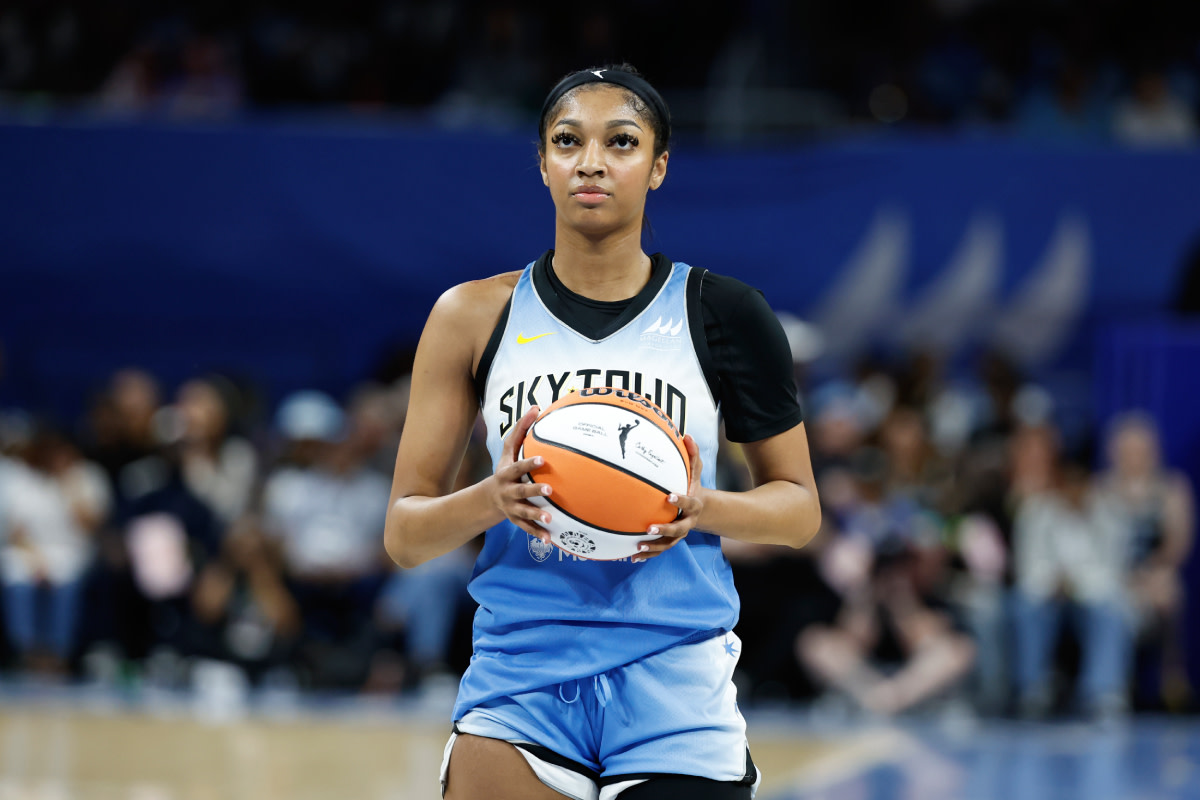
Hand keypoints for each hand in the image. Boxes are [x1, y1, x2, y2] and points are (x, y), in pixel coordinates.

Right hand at [488, 406, 553, 540]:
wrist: (488, 498)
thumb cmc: (505, 470)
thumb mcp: (508, 452)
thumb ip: (521, 431)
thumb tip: (536, 407)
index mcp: (506, 474)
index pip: (518, 467)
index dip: (529, 464)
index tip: (543, 460)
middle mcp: (507, 492)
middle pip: (521, 491)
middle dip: (534, 492)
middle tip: (551, 491)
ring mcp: (511, 507)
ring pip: (523, 513)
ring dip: (536, 517)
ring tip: (550, 519)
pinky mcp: (515, 520)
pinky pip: (526, 528)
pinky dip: (537, 534)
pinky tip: (550, 539)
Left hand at [635, 434, 702, 561]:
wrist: (700, 509)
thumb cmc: (692, 485)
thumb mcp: (695, 470)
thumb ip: (692, 454)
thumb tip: (686, 435)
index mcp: (694, 505)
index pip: (689, 503)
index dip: (681, 501)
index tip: (669, 496)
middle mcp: (688, 522)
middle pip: (679, 529)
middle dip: (665, 529)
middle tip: (650, 527)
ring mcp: (679, 534)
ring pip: (668, 544)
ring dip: (653, 547)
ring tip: (637, 547)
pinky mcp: (669, 541)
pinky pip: (658, 550)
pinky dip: (646, 555)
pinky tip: (631, 556)